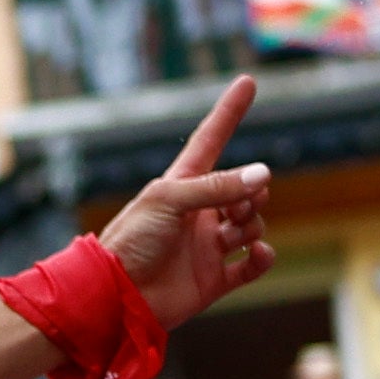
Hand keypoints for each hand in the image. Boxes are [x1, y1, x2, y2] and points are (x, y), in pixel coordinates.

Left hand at [91, 79, 273, 334]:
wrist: (115, 296)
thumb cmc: (131, 240)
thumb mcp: (169, 201)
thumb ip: (217, 187)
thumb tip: (263, 175)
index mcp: (182, 185)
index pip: (212, 140)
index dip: (229, 112)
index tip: (247, 81)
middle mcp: (199, 212)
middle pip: (245, 189)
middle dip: (252, 192)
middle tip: (241, 204)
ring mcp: (208, 245)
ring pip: (252, 225)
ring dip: (252, 224)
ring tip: (234, 234)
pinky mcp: (214, 279)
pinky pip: (252, 264)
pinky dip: (262, 257)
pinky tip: (258, 253)